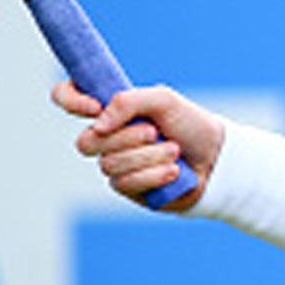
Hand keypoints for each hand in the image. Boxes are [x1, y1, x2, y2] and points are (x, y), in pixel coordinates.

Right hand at [52, 80, 221, 211]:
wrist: (218, 159)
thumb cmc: (190, 125)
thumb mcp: (164, 100)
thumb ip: (128, 101)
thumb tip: (98, 123)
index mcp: (111, 109)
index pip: (66, 96)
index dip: (70, 100)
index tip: (95, 106)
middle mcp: (107, 137)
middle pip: (87, 142)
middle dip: (125, 138)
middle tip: (155, 132)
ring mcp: (115, 164)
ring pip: (109, 165)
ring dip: (148, 156)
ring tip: (174, 151)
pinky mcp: (128, 189)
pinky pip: (125, 184)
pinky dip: (153, 174)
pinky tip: (174, 171)